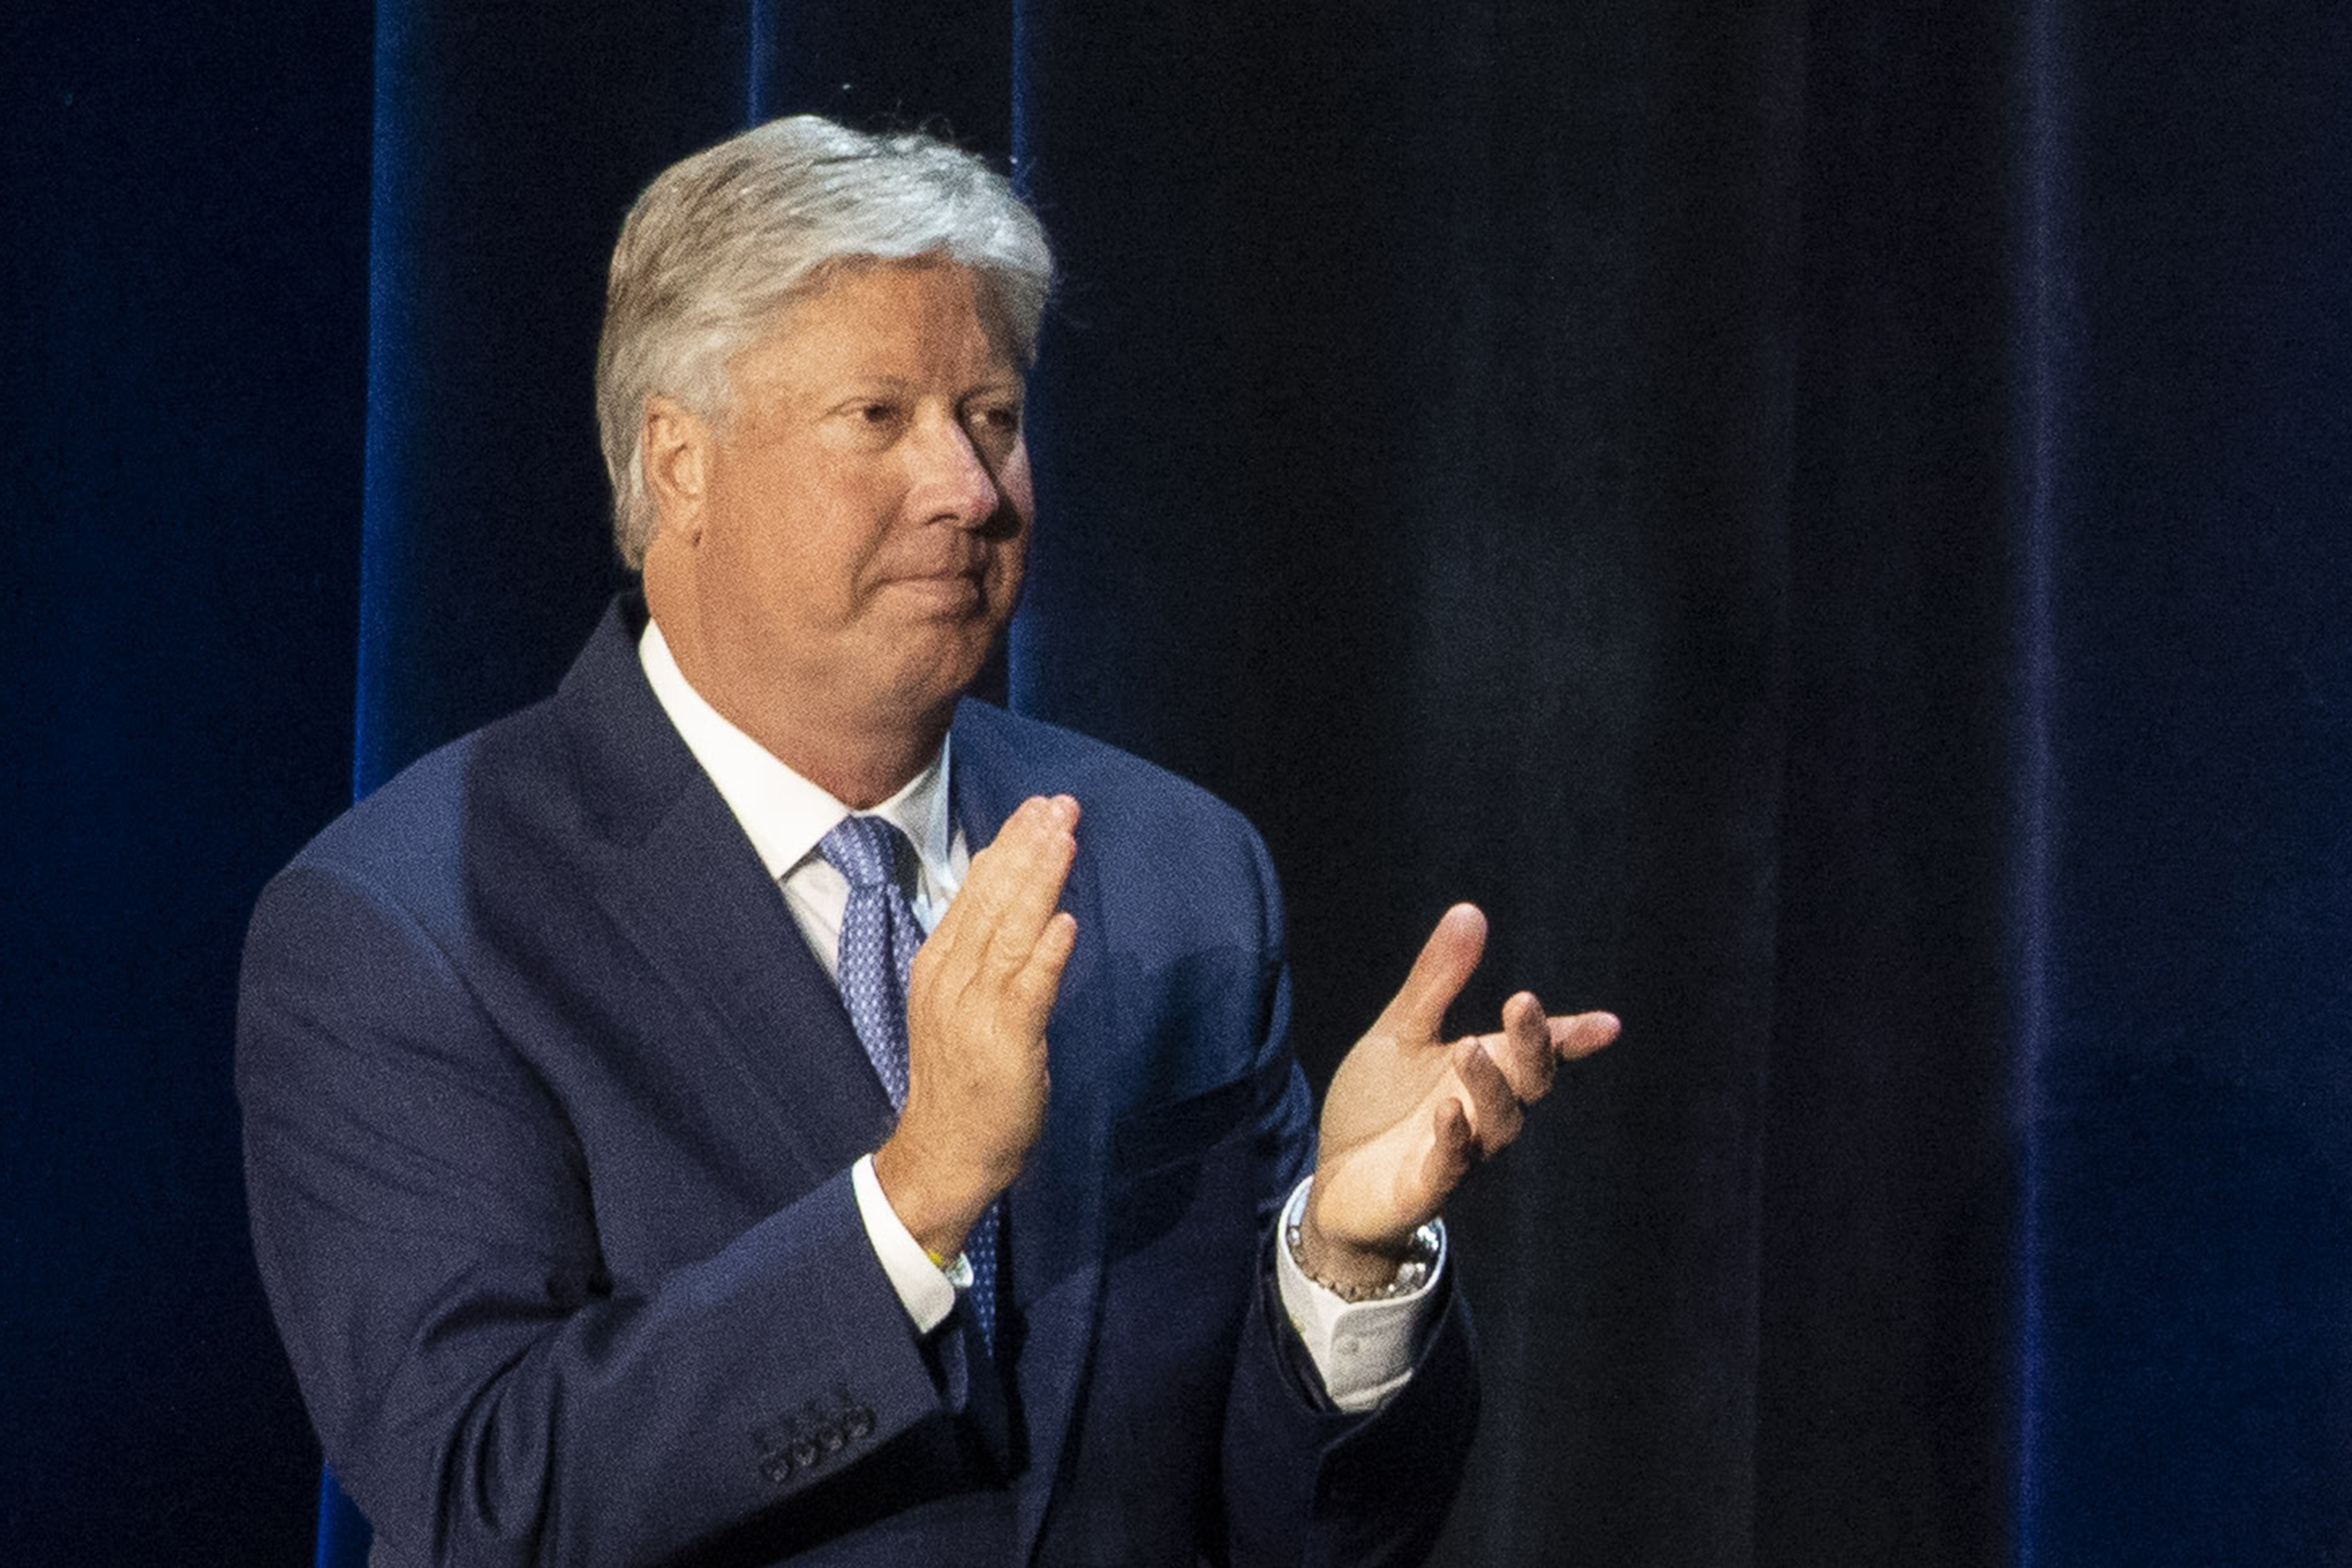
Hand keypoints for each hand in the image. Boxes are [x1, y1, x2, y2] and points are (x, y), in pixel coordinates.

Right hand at [874, 794, 1078, 1258]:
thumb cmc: (961, 1079)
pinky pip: (1027, 991)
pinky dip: (1045, 954)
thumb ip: (982, 953)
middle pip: (993, 900)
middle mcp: (953, 979)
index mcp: (940, 964)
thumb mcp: (960, 1002)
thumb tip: (1014, 901)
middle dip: (1028, 847)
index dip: (1007, 846)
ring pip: (1011, 932)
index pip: (975, 891)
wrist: (945, 1152)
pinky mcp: (1005, 1043)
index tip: (1035, 808)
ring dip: (1040, 881)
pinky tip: (1065, 922)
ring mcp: (975, 1009)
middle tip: (1060, 804)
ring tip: (1065, 838)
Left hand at [1299, 904, 1617, 1291]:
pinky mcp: (1426, 1187)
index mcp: (1485, 1069)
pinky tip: (1448, 1111)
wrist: (1336, 1182)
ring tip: (1470, 1048)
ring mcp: (1461, 1152)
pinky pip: (1450, 1166)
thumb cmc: (1379, 1105)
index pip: (1539, 1051)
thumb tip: (1470, 910)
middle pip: (1527, 1080)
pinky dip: (1453, 1140)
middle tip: (1521, 1002)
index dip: (1573, 1037)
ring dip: (1489, 1086)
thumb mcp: (1402, 1032)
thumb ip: (1436, 980)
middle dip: (1531, 1044)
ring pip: (1496, 1122)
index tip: (1608, 1024)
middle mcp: (1484, 1111)